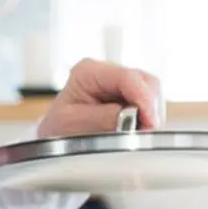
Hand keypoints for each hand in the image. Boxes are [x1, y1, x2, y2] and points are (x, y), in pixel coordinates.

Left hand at [37, 58, 163, 138]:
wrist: (55, 136)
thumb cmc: (58, 128)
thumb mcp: (72, 124)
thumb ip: (103, 118)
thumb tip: (132, 116)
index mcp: (88, 71)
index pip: (126, 77)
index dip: (143, 98)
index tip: (149, 121)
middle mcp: (107, 71)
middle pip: (145, 81)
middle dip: (148, 107)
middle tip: (142, 130)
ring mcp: (120, 82)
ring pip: (152, 92)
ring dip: (149, 113)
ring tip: (134, 131)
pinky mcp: (130, 94)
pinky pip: (151, 102)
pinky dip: (148, 117)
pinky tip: (135, 128)